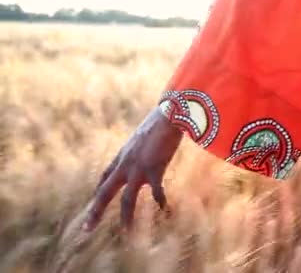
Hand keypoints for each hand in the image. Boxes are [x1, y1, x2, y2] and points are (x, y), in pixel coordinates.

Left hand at [83, 107, 182, 231]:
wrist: (168, 115)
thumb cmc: (160, 120)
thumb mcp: (144, 133)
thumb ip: (143, 144)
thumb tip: (150, 144)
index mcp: (122, 155)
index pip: (105, 176)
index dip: (99, 189)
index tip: (94, 199)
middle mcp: (125, 164)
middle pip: (104, 192)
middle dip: (95, 211)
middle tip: (86, 229)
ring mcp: (137, 168)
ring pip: (125, 199)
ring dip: (126, 217)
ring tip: (126, 232)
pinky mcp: (153, 169)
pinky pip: (156, 192)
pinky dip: (161, 201)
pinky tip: (166, 210)